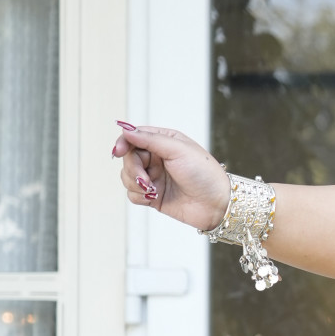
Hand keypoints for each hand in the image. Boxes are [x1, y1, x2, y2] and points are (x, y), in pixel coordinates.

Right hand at [112, 122, 230, 231]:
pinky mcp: (153, 196)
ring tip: (153, 190)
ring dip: (136, 184)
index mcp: (164, 141)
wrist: (216, 204)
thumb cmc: (204, 174)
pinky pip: (132, 194)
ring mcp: (154, 177)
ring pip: (126, 176)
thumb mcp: (178, 150)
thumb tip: (126, 130)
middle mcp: (157, 158)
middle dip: (133, 169)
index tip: (118, 152)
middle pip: (128, 158)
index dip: (123, 143)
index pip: (134, 137)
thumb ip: (150, 139)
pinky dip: (139, 196)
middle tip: (145, 179)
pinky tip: (153, 198)